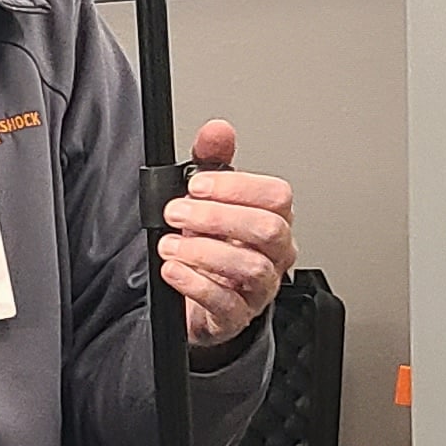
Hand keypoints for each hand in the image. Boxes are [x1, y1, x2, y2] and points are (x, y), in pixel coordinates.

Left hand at [161, 118, 292, 348]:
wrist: (201, 300)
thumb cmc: (212, 245)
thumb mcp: (210, 199)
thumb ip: (212, 162)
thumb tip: (218, 129)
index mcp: (274, 219)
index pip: (276, 196)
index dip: (236, 187)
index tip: (196, 185)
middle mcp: (275, 253)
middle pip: (266, 229)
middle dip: (215, 217)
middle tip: (176, 213)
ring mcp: (259, 287)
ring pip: (249, 267)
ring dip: (202, 251)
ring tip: (170, 245)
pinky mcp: (236, 316)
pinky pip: (226, 303)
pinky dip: (195, 284)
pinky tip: (173, 270)